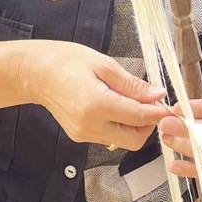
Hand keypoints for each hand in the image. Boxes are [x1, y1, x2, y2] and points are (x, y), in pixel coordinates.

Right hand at [21, 41, 169, 149]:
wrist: (34, 73)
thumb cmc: (65, 61)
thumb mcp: (104, 64)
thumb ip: (132, 84)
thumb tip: (157, 95)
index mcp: (96, 104)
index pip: (139, 117)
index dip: (158, 112)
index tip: (167, 104)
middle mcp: (90, 125)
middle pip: (134, 139)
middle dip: (148, 124)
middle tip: (151, 104)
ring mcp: (83, 134)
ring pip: (122, 141)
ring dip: (134, 126)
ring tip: (132, 101)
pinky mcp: (80, 136)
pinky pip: (109, 137)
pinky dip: (119, 125)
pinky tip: (116, 106)